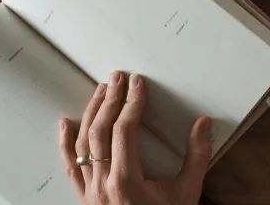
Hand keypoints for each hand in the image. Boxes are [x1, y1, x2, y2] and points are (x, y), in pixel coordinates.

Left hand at [59, 71, 211, 204]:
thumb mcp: (187, 192)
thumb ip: (196, 156)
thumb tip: (204, 122)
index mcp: (127, 181)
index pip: (124, 131)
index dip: (132, 103)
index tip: (138, 84)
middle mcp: (103, 185)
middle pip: (100, 132)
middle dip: (110, 100)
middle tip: (118, 77)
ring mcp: (90, 191)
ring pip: (82, 144)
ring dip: (91, 113)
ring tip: (100, 90)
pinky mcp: (84, 197)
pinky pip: (70, 167)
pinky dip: (65, 143)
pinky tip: (66, 122)